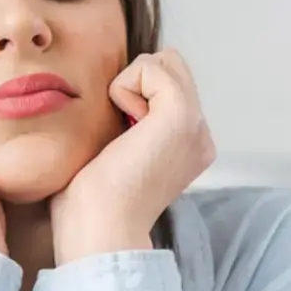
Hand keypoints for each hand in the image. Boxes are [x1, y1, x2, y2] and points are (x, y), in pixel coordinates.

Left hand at [51, 49, 214, 263]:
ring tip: (123, 132)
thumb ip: (128, 122)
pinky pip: (150, 68)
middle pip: (169, 66)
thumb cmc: (90, 202)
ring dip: (129, 86)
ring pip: (162, 62)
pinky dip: (124, 88)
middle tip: (120, 133)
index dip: (132, 96)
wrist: (99, 228)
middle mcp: (200, 135)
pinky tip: (124, 128)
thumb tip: (115, 93)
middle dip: (134, 84)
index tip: (119, 143)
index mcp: (187, 146)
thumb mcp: (115, 151)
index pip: (166, 85)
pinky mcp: (181, 115)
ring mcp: (196, 125)